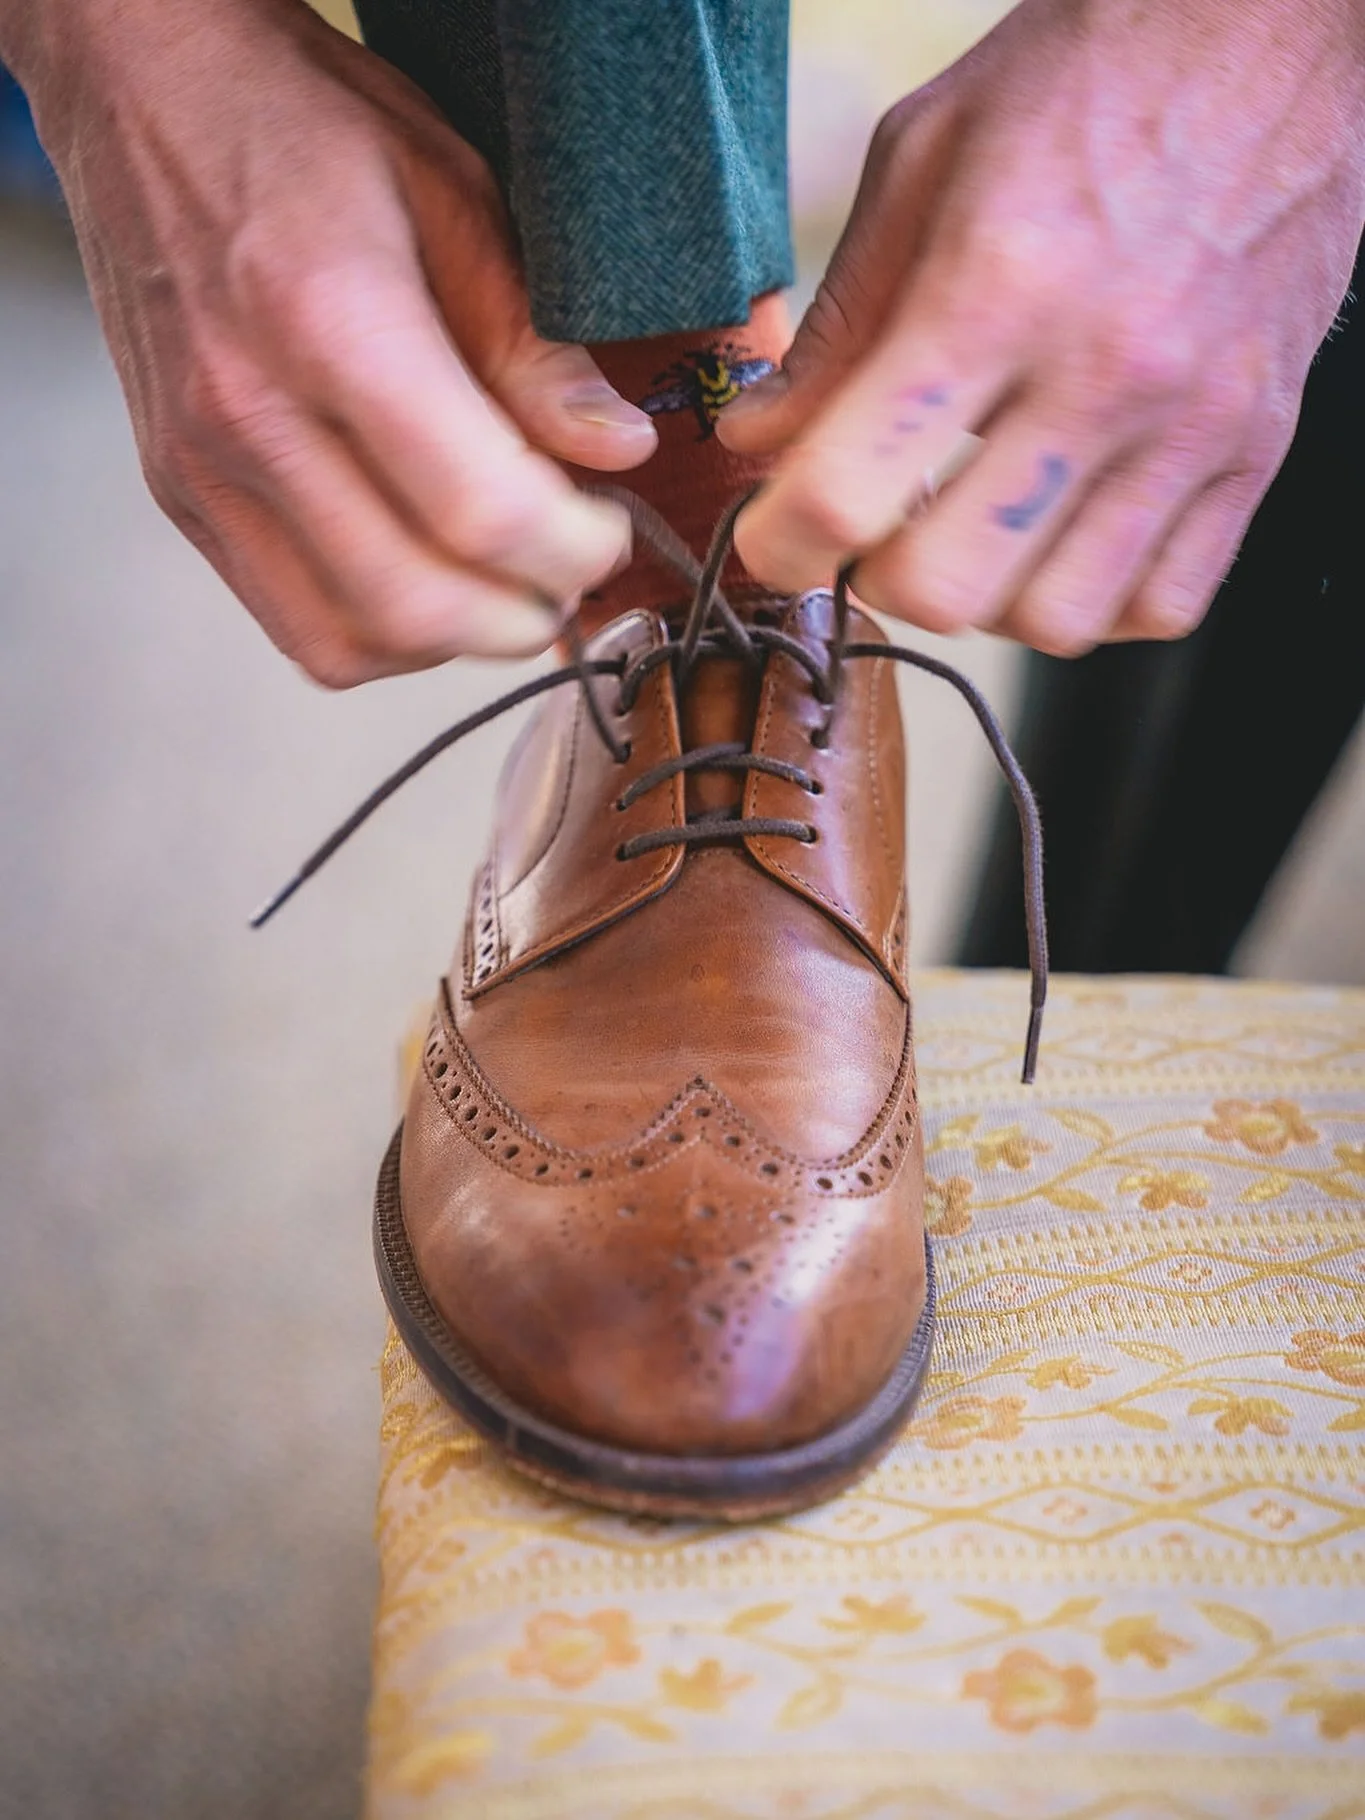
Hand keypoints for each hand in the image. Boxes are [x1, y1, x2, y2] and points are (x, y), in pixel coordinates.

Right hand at [12, 0, 654, 682]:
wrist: (142, 92)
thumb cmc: (303, 123)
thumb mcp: (454, 193)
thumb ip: (534, 343)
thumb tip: (617, 451)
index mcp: (330, 321)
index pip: (479, 512)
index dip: (574, 551)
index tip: (611, 532)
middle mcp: (248, 413)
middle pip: (414, 604)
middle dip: (523, 616)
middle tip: (570, 574)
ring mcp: (201, 467)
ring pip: (347, 642)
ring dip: (450, 642)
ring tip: (501, 582)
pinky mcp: (179, 495)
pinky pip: (291, 624)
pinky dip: (378, 634)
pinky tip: (423, 577)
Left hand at [723, 0, 1364, 653]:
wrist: (1270, 31)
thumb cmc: (1085, 82)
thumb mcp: (921, 163)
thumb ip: (837, 324)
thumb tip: (761, 440)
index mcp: (995, 288)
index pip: (846, 492)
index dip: (778, 542)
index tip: (773, 534)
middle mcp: (1103, 371)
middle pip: (948, 588)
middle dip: (881, 580)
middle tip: (877, 532)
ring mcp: (1192, 422)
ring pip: (1055, 621)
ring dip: (990, 601)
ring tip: (978, 531)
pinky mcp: (1258, 447)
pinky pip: (1163, 606)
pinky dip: (1098, 602)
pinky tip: (1067, 537)